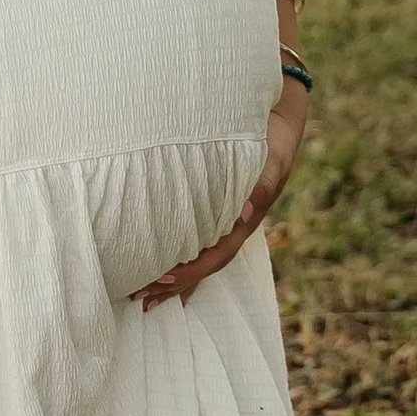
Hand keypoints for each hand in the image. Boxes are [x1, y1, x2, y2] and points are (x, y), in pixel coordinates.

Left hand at [132, 81, 307, 307]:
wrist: (276, 118)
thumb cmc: (270, 136)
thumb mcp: (273, 158)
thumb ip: (262, 184)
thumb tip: (246, 213)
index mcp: (245, 219)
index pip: (216, 255)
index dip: (191, 270)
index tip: (162, 279)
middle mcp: (233, 226)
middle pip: (202, 265)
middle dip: (173, 285)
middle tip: (140, 297)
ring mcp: (225, 221)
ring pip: (196, 257)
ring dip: (171, 279)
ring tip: (141, 295)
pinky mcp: (214, 210)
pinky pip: (194, 240)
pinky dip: (176, 259)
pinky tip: (159, 272)